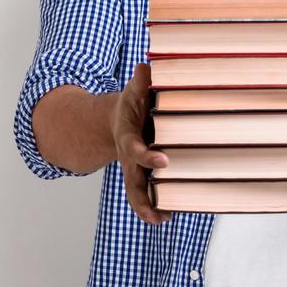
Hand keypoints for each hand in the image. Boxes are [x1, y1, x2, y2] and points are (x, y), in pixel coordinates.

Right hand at [112, 63, 171, 224]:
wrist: (118, 122)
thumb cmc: (132, 105)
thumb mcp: (134, 91)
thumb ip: (141, 82)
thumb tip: (146, 67)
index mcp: (128, 137)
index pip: (135, 149)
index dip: (147, 156)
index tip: (163, 161)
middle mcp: (129, 159)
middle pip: (132, 182)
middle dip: (143, 197)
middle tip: (159, 209)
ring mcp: (135, 170)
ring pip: (137, 194)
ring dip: (148, 209)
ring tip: (162, 220)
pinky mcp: (143, 176)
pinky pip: (146, 195)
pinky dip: (154, 207)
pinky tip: (168, 215)